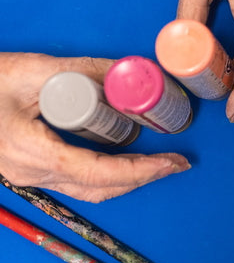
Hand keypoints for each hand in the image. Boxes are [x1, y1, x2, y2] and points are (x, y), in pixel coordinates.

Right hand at [0, 53, 189, 202]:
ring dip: (127, 180)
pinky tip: (124, 164)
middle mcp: (33, 174)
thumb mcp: (31, 71)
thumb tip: (126, 72)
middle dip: (144, 178)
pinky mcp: (30, 172)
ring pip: (89, 191)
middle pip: (101, 189)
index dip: (143, 171)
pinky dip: (106, 177)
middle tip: (175, 163)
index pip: (101, 173)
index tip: (173, 162)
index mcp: (34, 153)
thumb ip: (82, 71)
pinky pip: (76, 183)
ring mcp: (30, 177)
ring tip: (157, 164)